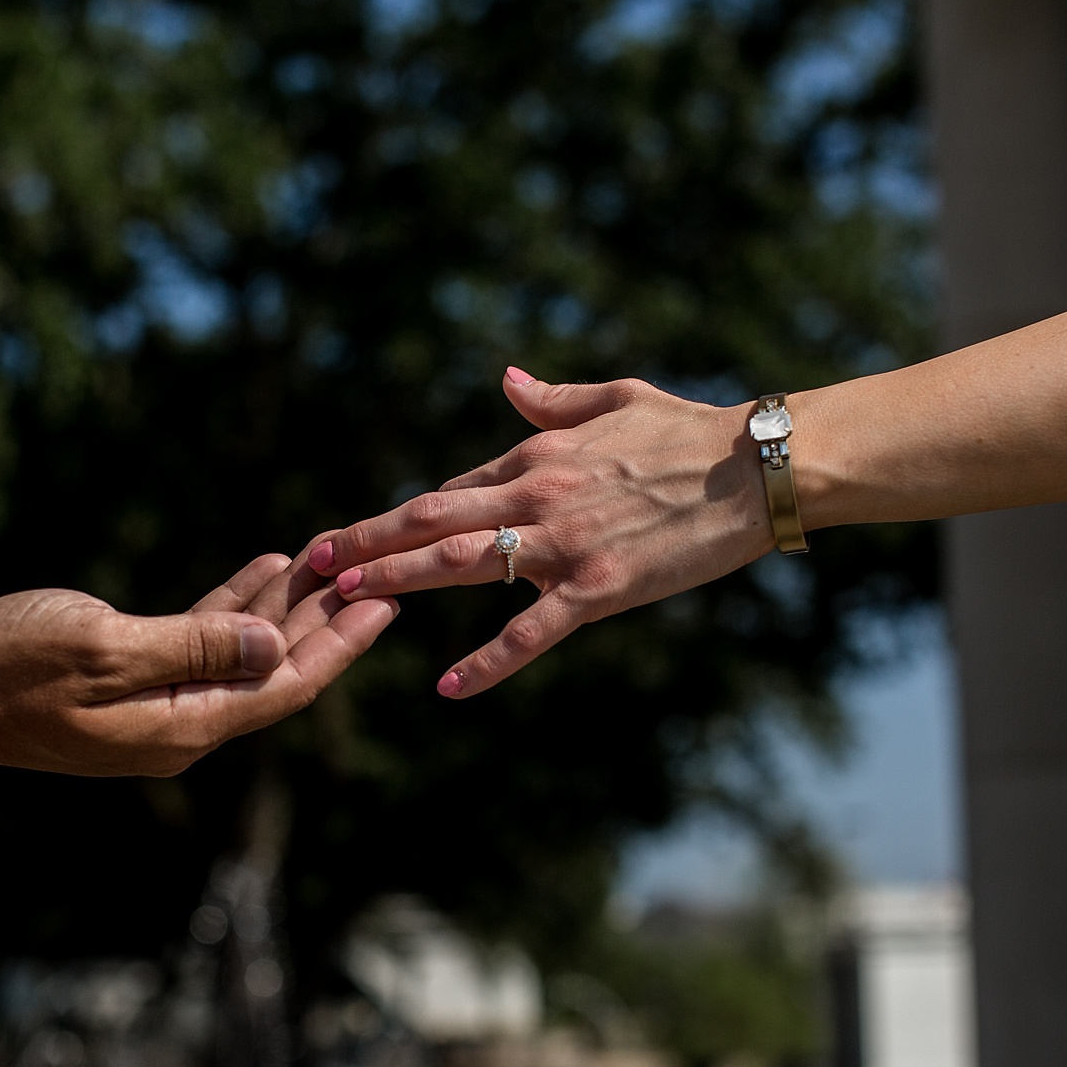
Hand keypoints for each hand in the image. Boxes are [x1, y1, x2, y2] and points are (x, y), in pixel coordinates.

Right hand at [0, 554, 397, 775]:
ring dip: (286, 605)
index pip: (285, 687)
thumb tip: (274, 647)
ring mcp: (159, 702)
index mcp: (184, 727)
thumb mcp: (108, 650)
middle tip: (378, 572)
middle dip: (327, 620)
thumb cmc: (16, 668)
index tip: (385, 605)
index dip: (339, 646)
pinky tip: (266, 567)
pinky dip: (235, 604)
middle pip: (276, 669)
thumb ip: (195, 649)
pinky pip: (203, 640)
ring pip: (244, 650)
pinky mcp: (133, 676)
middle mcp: (183, 723)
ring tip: (331, 556)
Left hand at [303, 367, 775, 697]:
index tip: (357, 535)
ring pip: (461, 565)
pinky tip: (450, 685)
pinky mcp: (599, 586)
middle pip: (432, 521)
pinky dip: (488, 660)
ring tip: (345, 599)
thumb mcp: (614, 399)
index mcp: (537, 455)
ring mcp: (563, 543)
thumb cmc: (689, 429)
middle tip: (314, 564)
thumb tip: (504, 381)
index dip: (400, 517)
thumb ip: (552, 400)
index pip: (451, 491)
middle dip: (368, 542)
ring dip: (397, 580)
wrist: (753, 467)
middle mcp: (536, 496)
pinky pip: (531, 629)